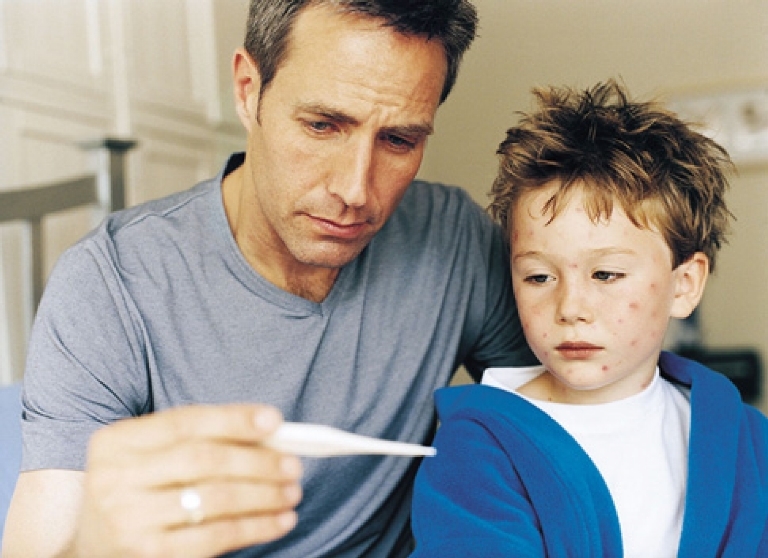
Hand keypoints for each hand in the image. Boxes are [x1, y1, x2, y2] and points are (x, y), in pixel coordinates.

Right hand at [65, 404, 302, 557]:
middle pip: (204, 460)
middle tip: (294, 465)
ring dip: (264, 495)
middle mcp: (115, 478)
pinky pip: (215, 537)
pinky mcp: (149, 555)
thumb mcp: (152, 456)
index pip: (185, 421)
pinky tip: (280, 521)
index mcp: (117, 442)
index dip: (233, 419)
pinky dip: (256, 527)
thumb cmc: (140, 488)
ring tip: (292, 492)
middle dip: (257, 461)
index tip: (274, 420)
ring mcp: (129, 519)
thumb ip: (200, 439)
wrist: (91, 545)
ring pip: (215, 499)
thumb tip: (271, 431)